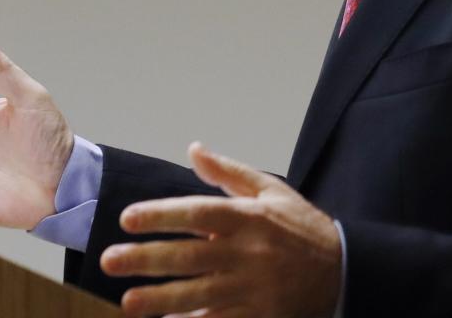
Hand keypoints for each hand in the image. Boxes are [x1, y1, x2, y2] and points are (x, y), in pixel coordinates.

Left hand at [104, 142, 341, 317]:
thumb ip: (230, 173)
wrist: (343, 270)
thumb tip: (194, 149)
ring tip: (127, 302)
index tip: (128, 218)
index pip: (199, 213)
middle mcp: (250, 252)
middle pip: (190, 255)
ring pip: (199, 294)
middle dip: (147, 258)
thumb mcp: (273, 191)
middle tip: (108, 260)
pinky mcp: (259, 315)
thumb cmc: (301, 228)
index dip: (162, 215)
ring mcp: (254, 287)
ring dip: (160, 299)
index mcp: (251, 218)